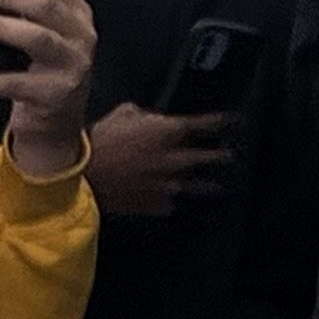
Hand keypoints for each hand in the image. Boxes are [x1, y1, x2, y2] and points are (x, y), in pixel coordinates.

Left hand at [0, 0, 98, 180]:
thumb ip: (30, 9)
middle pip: (46, 6)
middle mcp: (80, 36)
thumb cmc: (44, 69)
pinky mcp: (53, 94)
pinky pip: (14, 83)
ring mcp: (70, 65)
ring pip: (36, 38)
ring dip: (1, 26)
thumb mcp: (48, 34)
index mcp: (77, 15)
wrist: (58, 124)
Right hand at [84, 104, 238, 219]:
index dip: (224, 122)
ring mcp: (171, 185)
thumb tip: (156, 120)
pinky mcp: (159, 204)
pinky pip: (174, 202)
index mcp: (171, 131)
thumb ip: (148, 116)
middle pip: (213, 157)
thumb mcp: (125, 113)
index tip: (235, 122)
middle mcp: (178, 159)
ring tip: (218, 186)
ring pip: (201, 187)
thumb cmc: (102, 138)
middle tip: (230, 156)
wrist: (83, 175)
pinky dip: (175, 199)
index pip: (208, 124)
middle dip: (223, 156)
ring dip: (210, 184)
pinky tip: (177, 201)